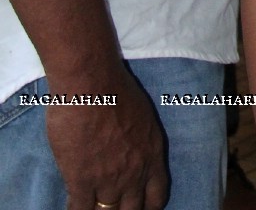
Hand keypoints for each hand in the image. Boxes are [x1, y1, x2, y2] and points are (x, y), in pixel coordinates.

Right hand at [46, 68, 167, 209]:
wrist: (91, 81)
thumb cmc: (115, 87)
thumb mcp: (142, 116)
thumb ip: (138, 141)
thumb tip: (128, 152)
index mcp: (153, 152)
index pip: (157, 196)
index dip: (147, 206)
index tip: (138, 206)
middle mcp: (135, 171)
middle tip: (113, 207)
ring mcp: (109, 179)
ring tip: (93, 205)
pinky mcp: (82, 180)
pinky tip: (74, 204)